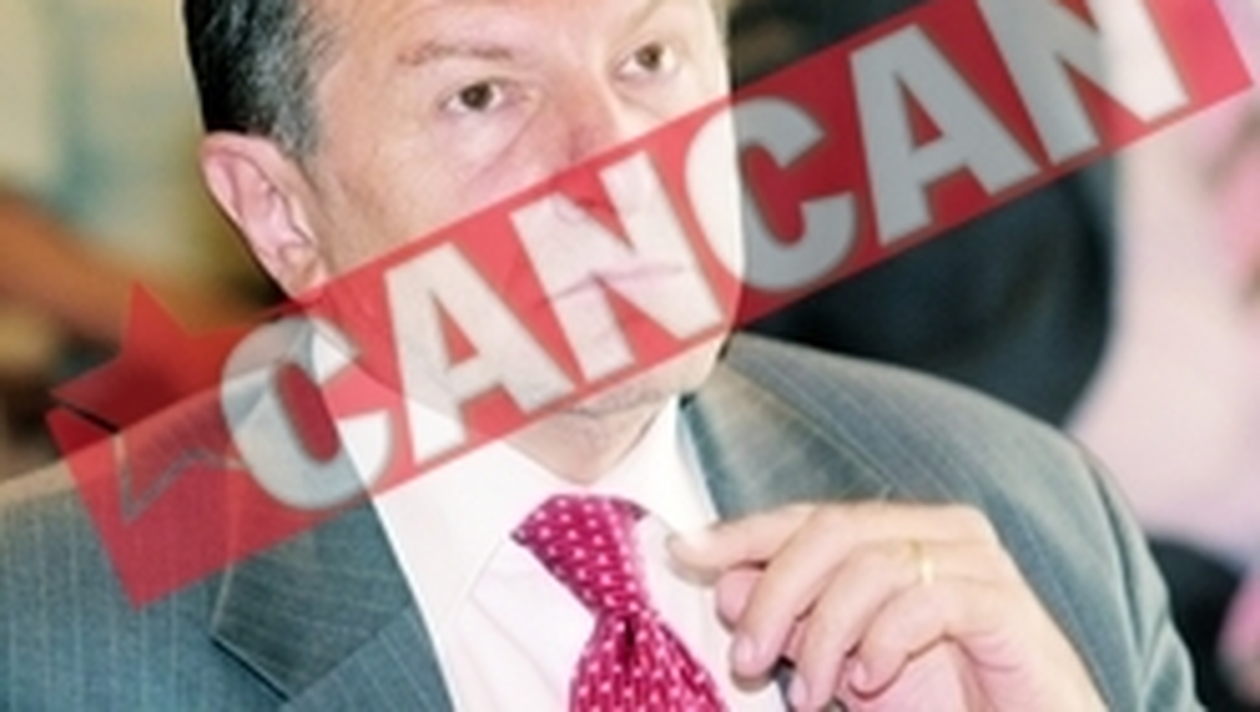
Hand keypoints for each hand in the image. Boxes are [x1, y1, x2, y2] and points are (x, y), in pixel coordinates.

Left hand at [669, 502, 1105, 710]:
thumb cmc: (945, 699)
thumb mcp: (844, 661)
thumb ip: (793, 620)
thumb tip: (728, 581)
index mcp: (902, 532)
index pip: (807, 517)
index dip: (742, 532)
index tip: (684, 552)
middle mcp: (941, 530)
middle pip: (832, 530)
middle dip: (775, 593)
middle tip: (744, 658)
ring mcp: (979, 561)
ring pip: (870, 565)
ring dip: (822, 636)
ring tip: (808, 695)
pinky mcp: (1005, 604)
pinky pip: (925, 601)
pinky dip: (881, 642)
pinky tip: (869, 682)